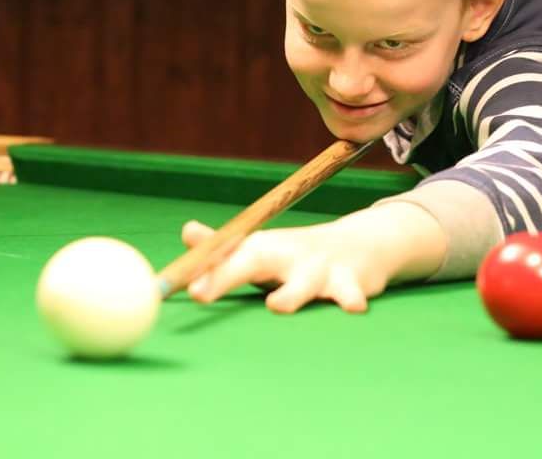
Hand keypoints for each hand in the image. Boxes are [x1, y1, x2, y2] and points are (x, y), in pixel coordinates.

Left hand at [180, 203, 446, 313]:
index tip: (179, 286)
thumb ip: (223, 250)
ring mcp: (319, 268)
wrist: (362, 244)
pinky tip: (353, 309)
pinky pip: (351, 293)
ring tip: (276, 305)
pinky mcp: (351, 282)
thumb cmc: (299, 256)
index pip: (224, 258)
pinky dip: (351, 300)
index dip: (199, 271)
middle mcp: (287, 255)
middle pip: (252, 261)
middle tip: (200, 293)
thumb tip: (186, 232)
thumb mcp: (262, 249)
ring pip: (303, 283)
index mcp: (261, 250)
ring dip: (290, 293)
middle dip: (226, 275)